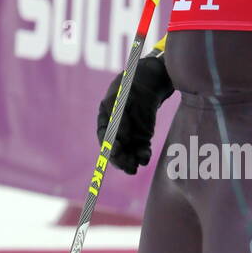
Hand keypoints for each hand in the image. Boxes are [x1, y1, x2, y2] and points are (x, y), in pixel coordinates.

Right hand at [96, 50, 174, 174]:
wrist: (146, 86)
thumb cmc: (127, 89)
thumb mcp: (119, 98)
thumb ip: (118, 116)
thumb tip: (122, 137)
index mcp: (105, 123)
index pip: (105, 138)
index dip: (109, 145)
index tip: (117, 149)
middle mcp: (116, 134)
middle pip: (115, 151)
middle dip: (120, 159)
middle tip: (126, 165)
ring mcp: (129, 138)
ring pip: (128, 155)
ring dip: (130, 162)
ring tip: (134, 167)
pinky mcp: (142, 140)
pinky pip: (141, 151)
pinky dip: (142, 156)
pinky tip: (144, 158)